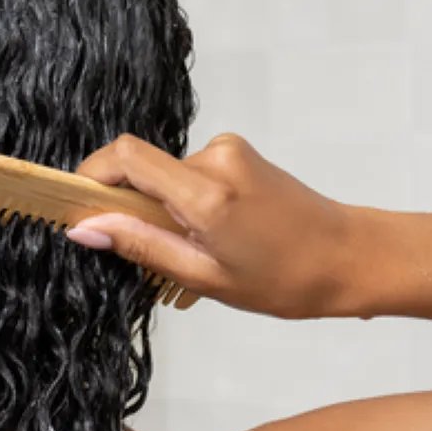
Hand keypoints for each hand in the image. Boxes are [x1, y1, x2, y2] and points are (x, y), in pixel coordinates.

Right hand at [65, 132, 356, 319]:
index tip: (79, 209)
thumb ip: (141, 246)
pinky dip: (186, 205)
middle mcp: (216, 158)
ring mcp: (229, 151)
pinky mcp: (238, 153)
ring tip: (195, 254)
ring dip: (163, 211)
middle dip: (132, 208)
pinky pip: (190, 175)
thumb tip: (83, 228)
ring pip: (166, 176)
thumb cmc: (286, 280)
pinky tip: (212, 239)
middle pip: (143, 169)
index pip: (126, 157)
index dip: (92, 175)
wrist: (351, 257)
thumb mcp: (205, 277)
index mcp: (207, 193)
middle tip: (151, 255)